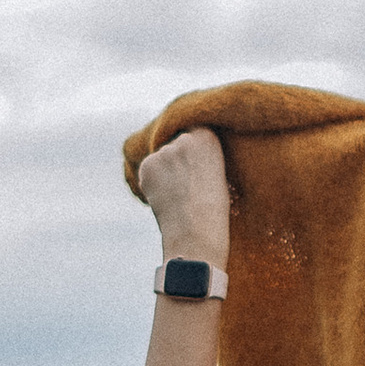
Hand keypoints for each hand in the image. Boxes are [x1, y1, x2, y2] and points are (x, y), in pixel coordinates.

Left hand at [135, 126, 230, 265]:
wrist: (197, 234)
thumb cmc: (214, 212)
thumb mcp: (217, 175)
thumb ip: (199, 159)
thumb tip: (180, 159)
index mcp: (208, 137)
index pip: (193, 131)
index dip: (191, 149)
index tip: (193, 163)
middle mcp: (184, 138)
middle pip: (175, 143)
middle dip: (176, 161)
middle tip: (185, 187)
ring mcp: (164, 151)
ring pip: (160, 158)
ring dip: (164, 172)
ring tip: (177, 197)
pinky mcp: (147, 165)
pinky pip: (148, 171)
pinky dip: (152, 183)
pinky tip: (165, 199)